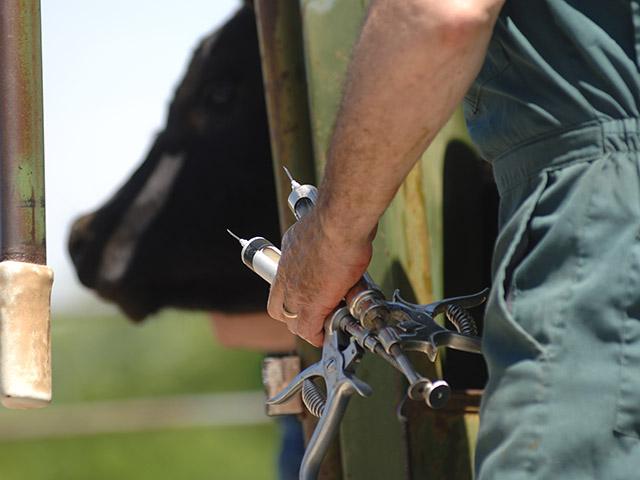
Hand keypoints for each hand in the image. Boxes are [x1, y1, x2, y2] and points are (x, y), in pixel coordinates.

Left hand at [267, 209, 373, 345]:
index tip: (306, 299)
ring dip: (309, 327)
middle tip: (316, 315)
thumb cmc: (339, 219)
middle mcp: (287, 275)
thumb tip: (343, 239)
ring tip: (326, 326)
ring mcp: (296, 292)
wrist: (340, 222)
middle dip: (295, 316)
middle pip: (280, 308)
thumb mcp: (322, 230)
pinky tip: (329, 336)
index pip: (280, 286)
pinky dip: (319, 336)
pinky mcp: (311, 305)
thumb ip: (326, 241)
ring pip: (294, 322)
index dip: (291, 298)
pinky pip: (310, 331)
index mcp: (289, 254)